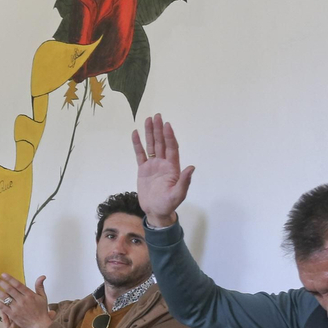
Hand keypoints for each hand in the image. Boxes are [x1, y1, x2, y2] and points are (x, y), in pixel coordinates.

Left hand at [0, 274, 52, 327]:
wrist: (40, 325)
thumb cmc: (41, 311)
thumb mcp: (43, 297)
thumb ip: (40, 286)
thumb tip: (42, 276)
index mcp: (29, 295)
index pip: (18, 285)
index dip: (10, 279)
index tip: (3, 274)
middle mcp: (22, 300)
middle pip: (9, 289)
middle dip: (0, 282)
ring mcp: (17, 308)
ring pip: (4, 297)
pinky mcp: (12, 314)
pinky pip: (2, 306)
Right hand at [131, 113, 194, 227]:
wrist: (155, 211)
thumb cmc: (168, 204)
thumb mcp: (177, 195)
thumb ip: (184, 181)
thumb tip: (191, 167)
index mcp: (173, 167)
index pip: (171, 148)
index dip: (169, 137)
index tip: (167, 125)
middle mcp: (164, 163)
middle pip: (161, 143)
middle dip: (159, 129)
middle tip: (157, 116)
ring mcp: (153, 165)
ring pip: (151, 145)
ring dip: (150, 133)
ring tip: (148, 120)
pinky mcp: (143, 169)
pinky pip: (140, 154)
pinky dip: (138, 144)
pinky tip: (135, 134)